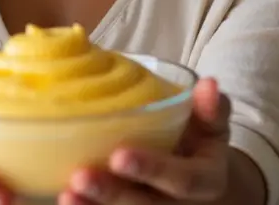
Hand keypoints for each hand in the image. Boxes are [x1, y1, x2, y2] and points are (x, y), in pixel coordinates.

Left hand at [60, 78, 231, 203]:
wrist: (199, 173)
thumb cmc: (200, 139)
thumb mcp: (212, 123)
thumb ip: (212, 107)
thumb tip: (209, 85)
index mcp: (204, 180)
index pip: (181, 179)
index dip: (152, 169)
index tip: (120, 155)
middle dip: (112, 194)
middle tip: (80, 177)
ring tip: (66, 195)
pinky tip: (66, 200)